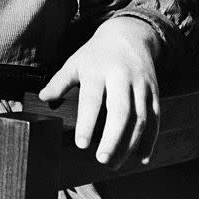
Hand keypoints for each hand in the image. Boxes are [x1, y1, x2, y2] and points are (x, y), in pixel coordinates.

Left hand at [39, 16, 160, 167]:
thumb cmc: (97, 53)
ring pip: (140, 118)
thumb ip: (59, 82)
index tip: (81, 144)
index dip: (87, 123)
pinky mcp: (154, 92)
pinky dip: (150, 140)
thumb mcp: (75, 62)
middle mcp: (122, 78)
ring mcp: (141, 86)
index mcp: (98, 71)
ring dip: (130, 144)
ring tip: (114, 163)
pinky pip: (155, 119)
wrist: (130, 35)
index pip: (92, 100)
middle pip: (121, 112)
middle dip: (112, 138)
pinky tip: (140, 157)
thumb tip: (43, 98)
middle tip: (101, 159)